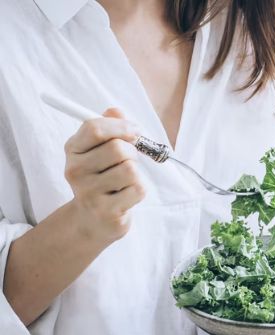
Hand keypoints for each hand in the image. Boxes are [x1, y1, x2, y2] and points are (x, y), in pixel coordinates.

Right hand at [63, 108, 144, 242]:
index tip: (135, 131)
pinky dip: (138, 191)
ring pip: (130, 170)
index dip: (121, 126)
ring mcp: (88, 192)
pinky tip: (125, 197)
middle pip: (118, 149)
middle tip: (128, 162)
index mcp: (73, 149)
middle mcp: (75, 170)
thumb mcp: (100, 150)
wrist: (92, 219)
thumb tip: (115, 111)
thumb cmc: (102, 178)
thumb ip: (109, 127)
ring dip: (136, 174)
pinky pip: (138, 189)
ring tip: (124, 182)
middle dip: (132, 153)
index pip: (95, 127)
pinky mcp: (106, 211)